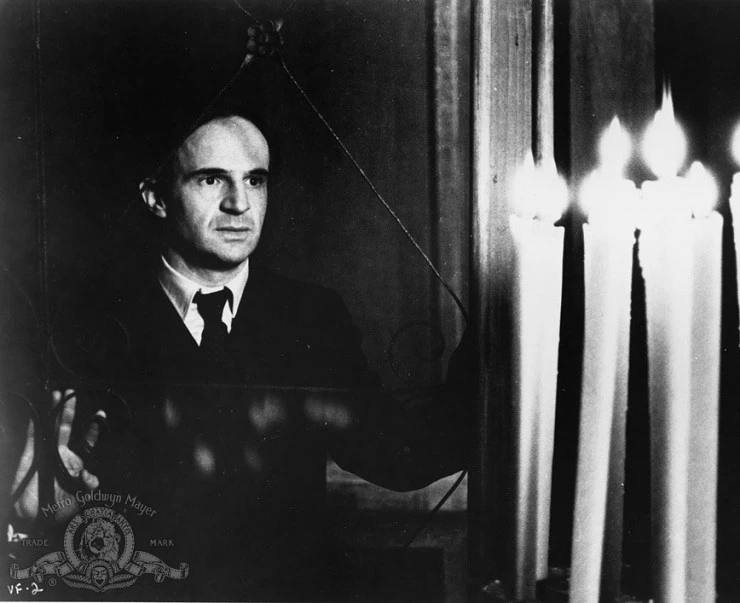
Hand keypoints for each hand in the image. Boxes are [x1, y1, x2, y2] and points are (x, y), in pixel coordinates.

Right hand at [12, 389, 100, 521]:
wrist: (32, 520)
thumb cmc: (57, 510)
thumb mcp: (78, 498)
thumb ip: (86, 486)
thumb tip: (90, 477)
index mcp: (76, 462)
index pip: (87, 441)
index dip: (93, 428)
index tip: (100, 414)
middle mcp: (62, 455)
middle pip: (67, 428)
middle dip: (69, 411)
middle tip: (73, 392)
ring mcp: (45, 454)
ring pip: (50, 428)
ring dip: (52, 412)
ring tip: (56, 394)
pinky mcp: (29, 457)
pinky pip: (31, 439)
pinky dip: (34, 426)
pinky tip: (37, 414)